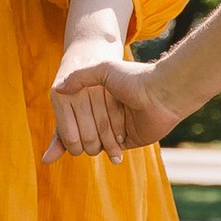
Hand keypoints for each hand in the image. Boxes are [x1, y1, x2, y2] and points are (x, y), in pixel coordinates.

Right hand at [47, 48, 179, 161]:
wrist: (162, 93)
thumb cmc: (133, 79)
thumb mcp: (104, 70)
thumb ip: (80, 77)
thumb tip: (58, 88)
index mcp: (101, 96)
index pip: (75, 114)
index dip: (65, 124)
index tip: (58, 130)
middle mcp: (108, 112)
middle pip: (84, 131)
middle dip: (81, 135)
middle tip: (82, 133)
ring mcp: (119, 127)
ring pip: (96, 143)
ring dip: (95, 142)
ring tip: (98, 137)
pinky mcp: (130, 140)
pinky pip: (113, 150)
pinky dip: (109, 149)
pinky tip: (107, 145)